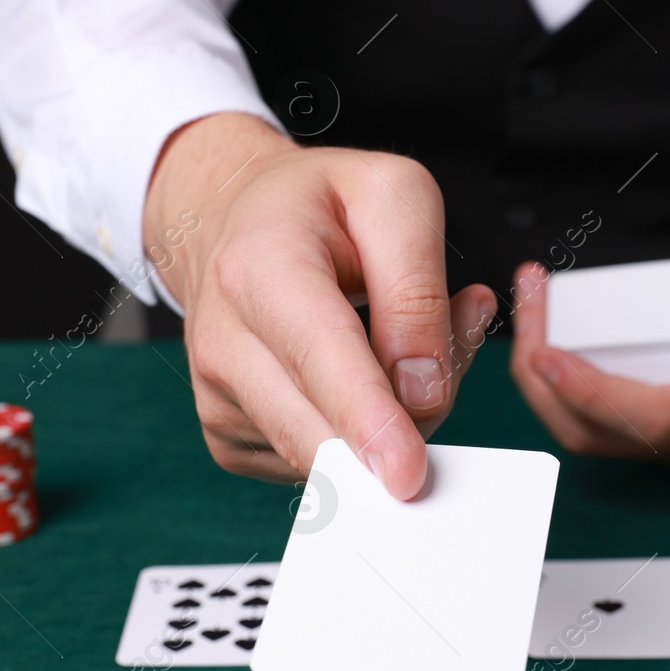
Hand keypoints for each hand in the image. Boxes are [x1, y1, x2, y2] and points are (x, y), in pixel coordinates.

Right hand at [146, 112, 495, 498]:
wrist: (237, 221)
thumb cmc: (323, 205)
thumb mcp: (395, 197)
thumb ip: (418, 290)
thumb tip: (422, 392)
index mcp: (260, 267)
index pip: (320, 357)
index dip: (367, 418)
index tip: (404, 473)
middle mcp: (223, 342)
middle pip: (326, 428)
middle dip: (406, 418)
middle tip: (451, 341)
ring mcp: (218, 399)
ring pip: (332, 456)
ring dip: (390, 420)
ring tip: (398, 339)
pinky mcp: (230, 440)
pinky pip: (319, 465)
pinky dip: (359, 434)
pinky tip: (363, 374)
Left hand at [508, 226, 669, 457]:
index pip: (648, 420)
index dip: (592, 394)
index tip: (547, 354)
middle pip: (595, 430)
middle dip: (544, 378)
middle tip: (529, 308)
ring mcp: (660, 426)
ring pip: (577, 423)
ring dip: (537, 371)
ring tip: (531, 301)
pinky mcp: (637, 408)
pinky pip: (579, 405)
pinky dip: (548, 368)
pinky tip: (540, 317)